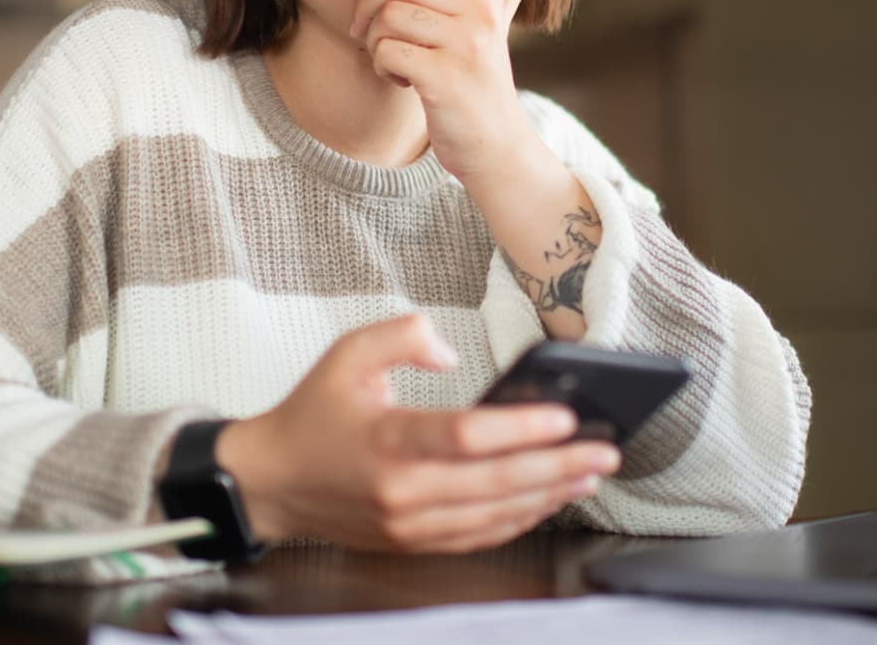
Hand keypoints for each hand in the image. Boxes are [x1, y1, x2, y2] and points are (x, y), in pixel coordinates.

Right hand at [216, 315, 620, 551]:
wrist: (271, 482)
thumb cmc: (312, 415)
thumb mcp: (346, 354)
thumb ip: (400, 336)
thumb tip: (448, 350)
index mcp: (385, 440)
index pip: (464, 437)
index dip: (519, 428)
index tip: (564, 417)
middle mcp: (400, 490)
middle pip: (495, 483)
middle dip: (558, 467)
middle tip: (605, 451)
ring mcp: (409, 523)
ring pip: (494, 514)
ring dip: (549, 496)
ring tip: (590, 475)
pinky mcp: (413, 541)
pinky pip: (479, 534)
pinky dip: (519, 519)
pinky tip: (548, 500)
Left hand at [349, 0, 534, 185]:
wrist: (496, 146)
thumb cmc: (473, 85)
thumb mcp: (475, 30)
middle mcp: (481, 14)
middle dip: (368, 4)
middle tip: (365, 31)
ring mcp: (466, 45)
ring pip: (388, 15)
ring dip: (372, 39)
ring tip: (388, 59)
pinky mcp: (445, 78)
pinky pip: (386, 50)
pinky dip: (380, 65)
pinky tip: (398, 79)